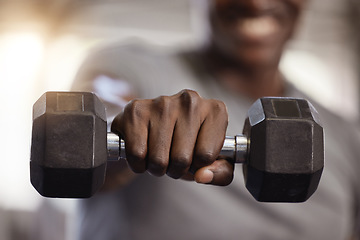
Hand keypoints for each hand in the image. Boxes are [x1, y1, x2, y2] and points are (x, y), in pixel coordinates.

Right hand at [111, 89, 233, 185]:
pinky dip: (138, 163)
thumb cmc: (186, 145)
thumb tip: (202, 176)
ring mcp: (162, 102)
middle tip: (173, 159)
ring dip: (156, 168)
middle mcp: (190, 101)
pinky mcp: (136, 110)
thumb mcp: (210, 161)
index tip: (194, 157)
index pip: (206, 156)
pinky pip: (137, 154)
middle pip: (182, 159)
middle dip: (176, 169)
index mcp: (215, 111)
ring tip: (159, 154)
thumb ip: (220, 173)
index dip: (198, 166)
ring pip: (158, 159)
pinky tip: (143, 150)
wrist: (151, 127)